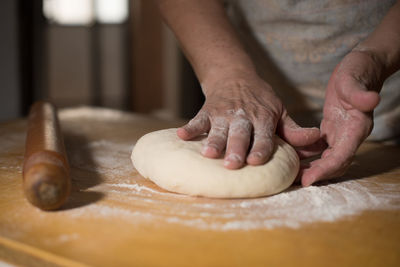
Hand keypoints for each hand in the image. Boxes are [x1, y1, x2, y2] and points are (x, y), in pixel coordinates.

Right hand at [177, 72, 320, 168]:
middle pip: (240, 134)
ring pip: (218, 129)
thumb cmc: (260, 100)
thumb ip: (294, 130)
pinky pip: (197, 120)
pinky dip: (189, 128)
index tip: (256, 162)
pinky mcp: (207, 111)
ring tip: (208, 154)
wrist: (234, 76)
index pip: (263, 136)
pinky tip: (181, 135)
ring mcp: (223, 113)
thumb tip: (316, 140)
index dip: (260, 148)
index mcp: (263, 118)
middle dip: (236, 149)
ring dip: (213, 141)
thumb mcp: (279, 111)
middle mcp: (243, 116)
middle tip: (232, 164)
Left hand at [300, 50, 383, 185]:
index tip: (307, 180)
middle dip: (317, 175)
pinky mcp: (334, 130)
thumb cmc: (357, 71)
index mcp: (356, 127)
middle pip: (335, 164)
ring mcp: (343, 134)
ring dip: (313, 169)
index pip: (341, 156)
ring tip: (291, 176)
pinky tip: (295, 159)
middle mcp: (351, 135)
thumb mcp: (354, 80)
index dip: (325, 169)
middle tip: (294, 183)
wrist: (361, 67)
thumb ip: (360, 93)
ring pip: (329, 159)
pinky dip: (312, 157)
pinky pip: (323, 150)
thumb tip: (372, 100)